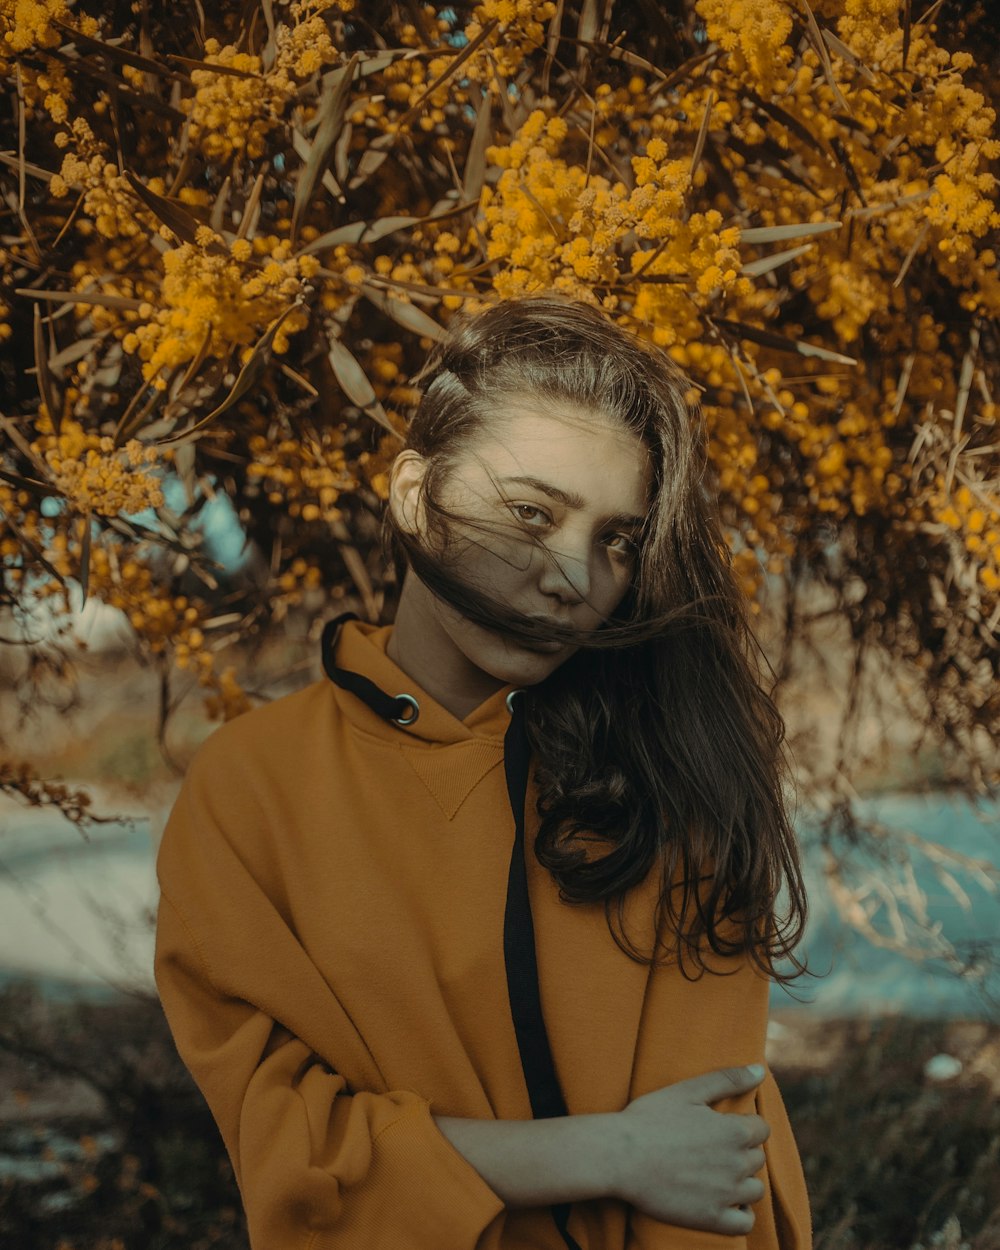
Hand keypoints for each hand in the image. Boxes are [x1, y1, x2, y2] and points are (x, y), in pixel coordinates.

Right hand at [610, 1065, 769, 1235]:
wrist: (620, 1156)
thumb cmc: (651, 1119)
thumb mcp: (688, 1090)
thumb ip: (728, 1079)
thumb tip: (760, 1070)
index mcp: (734, 1131)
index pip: (762, 1129)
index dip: (744, 1125)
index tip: (723, 1127)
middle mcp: (737, 1164)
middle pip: (757, 1158)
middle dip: (742, 1151)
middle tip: (713, 1148)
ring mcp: (726, 1195)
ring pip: (755, 1190)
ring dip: (743, 1181)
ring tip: (719, 1174)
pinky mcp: (712, 1218)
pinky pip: (744, 1224)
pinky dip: (741, 1214)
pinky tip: (725, 1202)